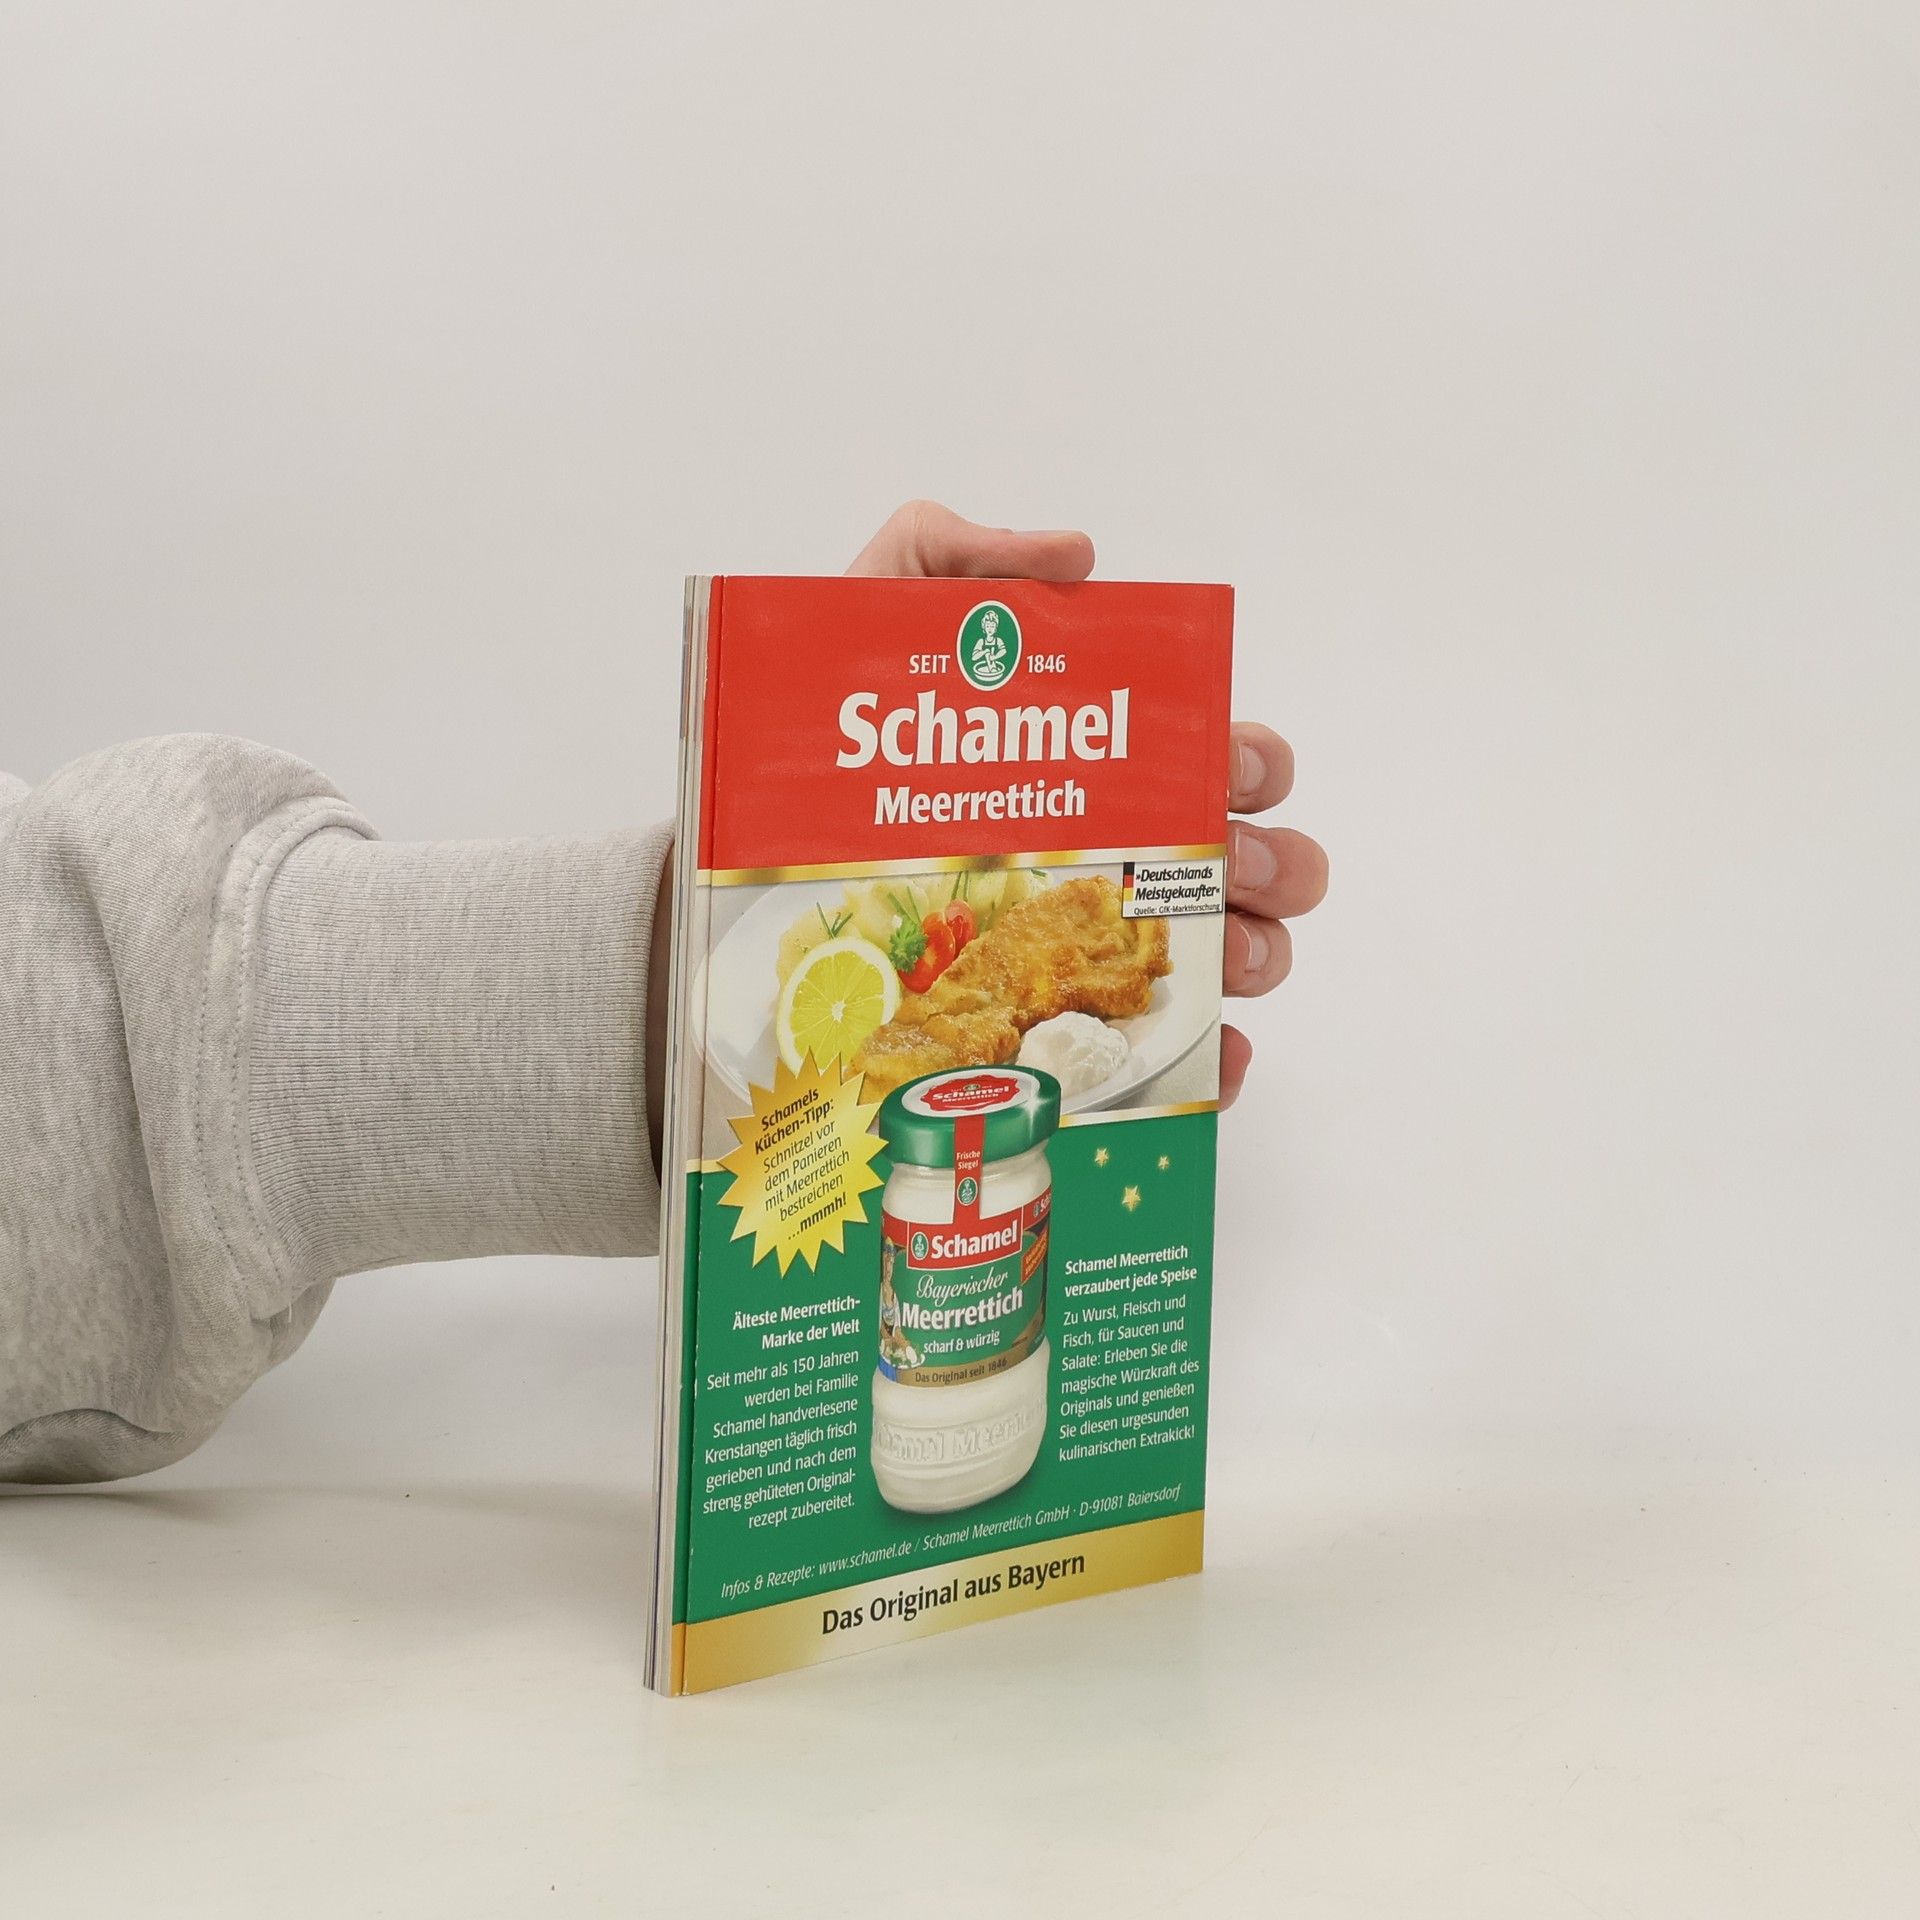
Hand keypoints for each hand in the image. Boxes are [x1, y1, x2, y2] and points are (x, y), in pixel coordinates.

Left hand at [847, 500, 1328, 1111]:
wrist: (741, 868)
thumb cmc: (813, 745)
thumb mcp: (863, 616)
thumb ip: (952, 557)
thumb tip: (1079, 555)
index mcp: (1093, 759)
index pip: (1204, 752)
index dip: (1245, 757)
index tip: (1232, 767)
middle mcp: (1107, 848)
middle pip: (1234, 855)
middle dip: (1271, 858)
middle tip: (1237, 865)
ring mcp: (1089, 947)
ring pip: (1221, 949)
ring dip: (1258, 950)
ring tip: (1239, 953)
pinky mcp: (1056, 1030)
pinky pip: (1157, 1054)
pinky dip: (1209, 1061)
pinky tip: (1215, 1058)